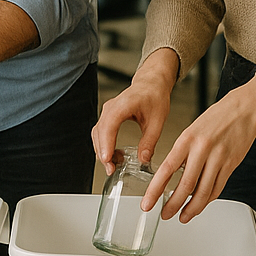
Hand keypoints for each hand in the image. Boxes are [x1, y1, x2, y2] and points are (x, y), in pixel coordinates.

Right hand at [91, 48, 178, 174]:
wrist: (151, 84)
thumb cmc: (154, 97)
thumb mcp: (158, 121)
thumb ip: (149, 141)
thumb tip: (143, 160)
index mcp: (123, 105)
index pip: (109, 126)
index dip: (106, 143)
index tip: (106, 159)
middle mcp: (110, 108)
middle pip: (100, 132)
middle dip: (103, 153)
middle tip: (111, 170)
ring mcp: (107, 112)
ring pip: (98, 134)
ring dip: (103, 150)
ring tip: (115, 165)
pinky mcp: (108, 116)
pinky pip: (101, 132)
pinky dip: (105, 145)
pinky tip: (115, 155)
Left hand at [144, 74, 255, 222]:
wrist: (244, 110)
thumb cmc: (215, 118)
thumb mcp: (191, 130)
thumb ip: (182, 152)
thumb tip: (171, 174)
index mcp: (186, 139)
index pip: (167, 169)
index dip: (156, 189)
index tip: (148, 202)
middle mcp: (202, 150)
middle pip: (186, 185)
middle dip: (173, 204)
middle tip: (164, 215)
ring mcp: (218, 159)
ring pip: (203, 191)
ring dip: (191, 208)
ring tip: (182, 216)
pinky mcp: (231, 165)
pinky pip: (217, 188)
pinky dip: (206, 199)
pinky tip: (199, 205)